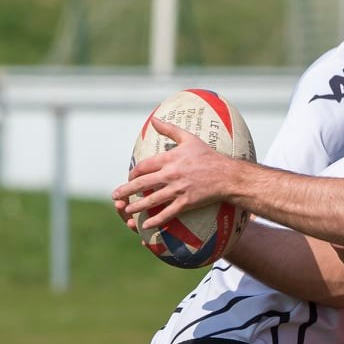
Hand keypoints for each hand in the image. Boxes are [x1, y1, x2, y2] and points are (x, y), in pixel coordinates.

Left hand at [111, 118, 241, 232]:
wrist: (227, 175)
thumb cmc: (209, 155)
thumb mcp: (189, 138)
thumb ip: (169, 129)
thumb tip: (154, 119)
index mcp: (169, 159)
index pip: (143, 166)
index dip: (133, 173)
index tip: (129, 177)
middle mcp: (170, 174)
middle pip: (142, 183)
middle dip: (126, 191)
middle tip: (116, 196)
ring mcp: (178, 189)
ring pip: (151, 199)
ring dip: (137, 206)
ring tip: (127, 211)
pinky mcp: (186, 202)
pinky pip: (167, 213)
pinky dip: (156, 219)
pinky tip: (146, 224)